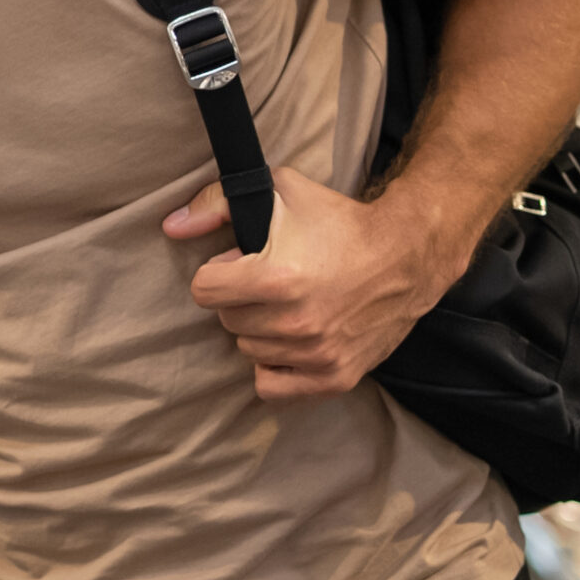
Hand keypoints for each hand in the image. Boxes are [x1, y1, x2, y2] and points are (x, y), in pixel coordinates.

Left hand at [163, 166, 460, 401]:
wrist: (408, 254)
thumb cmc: (340, 222)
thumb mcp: (280, 192)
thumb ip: (218, 204)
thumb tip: (171, 227)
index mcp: (277, 279)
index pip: (204, 291)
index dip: (219, 272)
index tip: (242, 264)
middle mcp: (295, 322)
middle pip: (227, 321)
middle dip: (240, 300)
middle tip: (271, 283)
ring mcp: (317, 354)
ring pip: (249, 350)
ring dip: (259, 330)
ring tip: (289, 306)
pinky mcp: (336, 376)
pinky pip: (273, 387)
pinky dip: (275, 367)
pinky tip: (289, 341)